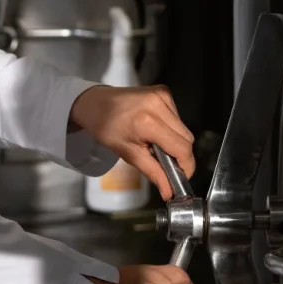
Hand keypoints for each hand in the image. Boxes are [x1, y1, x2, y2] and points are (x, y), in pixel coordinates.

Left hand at [70, 84, 194, 199]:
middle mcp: (159, 104)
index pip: (181, 147)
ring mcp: (163, 95)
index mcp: (148, 122)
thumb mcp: (127, 153)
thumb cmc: (106, 129)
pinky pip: (177, 116)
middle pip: (187, 138)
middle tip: (165, 164)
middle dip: (180, 155)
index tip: (181, 178)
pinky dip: (171, 127)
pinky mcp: (164, 91)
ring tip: (155, 144)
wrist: (95, 102)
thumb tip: (169, 192)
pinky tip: (155, 129)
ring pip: (183, 128)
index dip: (186, 165)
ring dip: (175, 140)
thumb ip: (152, 172)